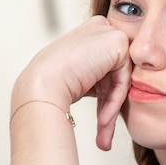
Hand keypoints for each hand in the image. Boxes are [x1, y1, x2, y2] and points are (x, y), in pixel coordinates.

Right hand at [12, 16, 131, 149]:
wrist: (41, 86)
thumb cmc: (52, 86)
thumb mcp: (82, 76)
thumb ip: (101, 75)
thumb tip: (118, 92)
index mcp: (91, 31)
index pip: (110, 67)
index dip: (105, 95)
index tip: (100, 122)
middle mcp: (102, 27)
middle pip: (118, 73)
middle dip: (111, 104)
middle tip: (104, 136)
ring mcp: (110, 32)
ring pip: (122, 78)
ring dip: (112, 109)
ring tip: (103, 136)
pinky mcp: (118, 42)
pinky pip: (125, 79)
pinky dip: (115, 102)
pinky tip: (103, 120)